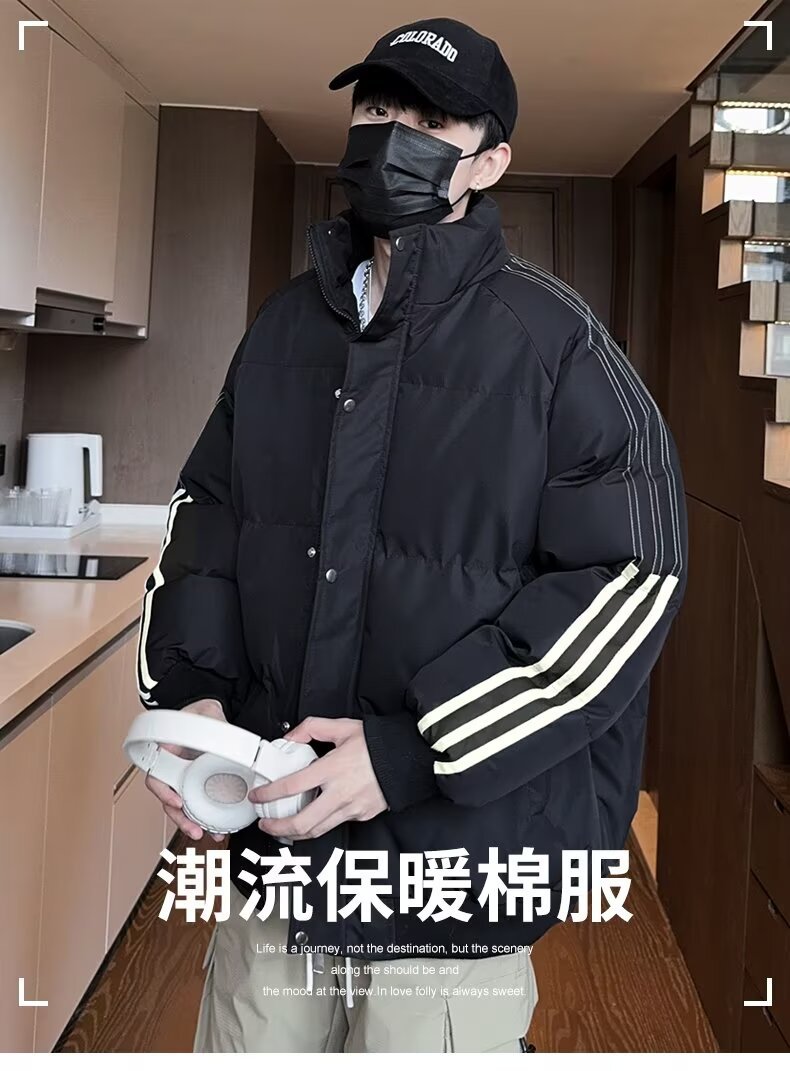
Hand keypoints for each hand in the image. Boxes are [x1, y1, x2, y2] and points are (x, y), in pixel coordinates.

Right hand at [143, 697, 226, 843]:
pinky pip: (194, 802)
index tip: (177, 801)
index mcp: (166, 751)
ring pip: (180, 806)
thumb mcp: (206, 713)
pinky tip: (214, 826)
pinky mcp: (195, 783)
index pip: (155, 776)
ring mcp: (182, 777)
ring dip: (189, 822)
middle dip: (179, 818)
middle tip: (195, 829)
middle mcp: (171, 768)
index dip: (163, 792)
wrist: (208, 716)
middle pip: (167, 798)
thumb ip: (210, 719)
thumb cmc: (201, 713)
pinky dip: (201, 816)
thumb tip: (218, 728)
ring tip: (204, 833)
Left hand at [248, 717, 386, 839]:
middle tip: (264, 824)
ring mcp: (352, 808)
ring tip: (282, 829)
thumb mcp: (343, 727)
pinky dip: (319, 825)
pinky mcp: (361, 815)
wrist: (409, 757)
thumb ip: (313, 728)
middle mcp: (340, 793)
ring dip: (294, 834)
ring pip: (317, 831)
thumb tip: (291, 737)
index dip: (269, 794)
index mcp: (332, 769)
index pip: (291, 786)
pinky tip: (311, 818)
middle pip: (301, 822)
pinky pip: (336, 824)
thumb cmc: (378, 743)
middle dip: (277, 828)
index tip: (258, 797)